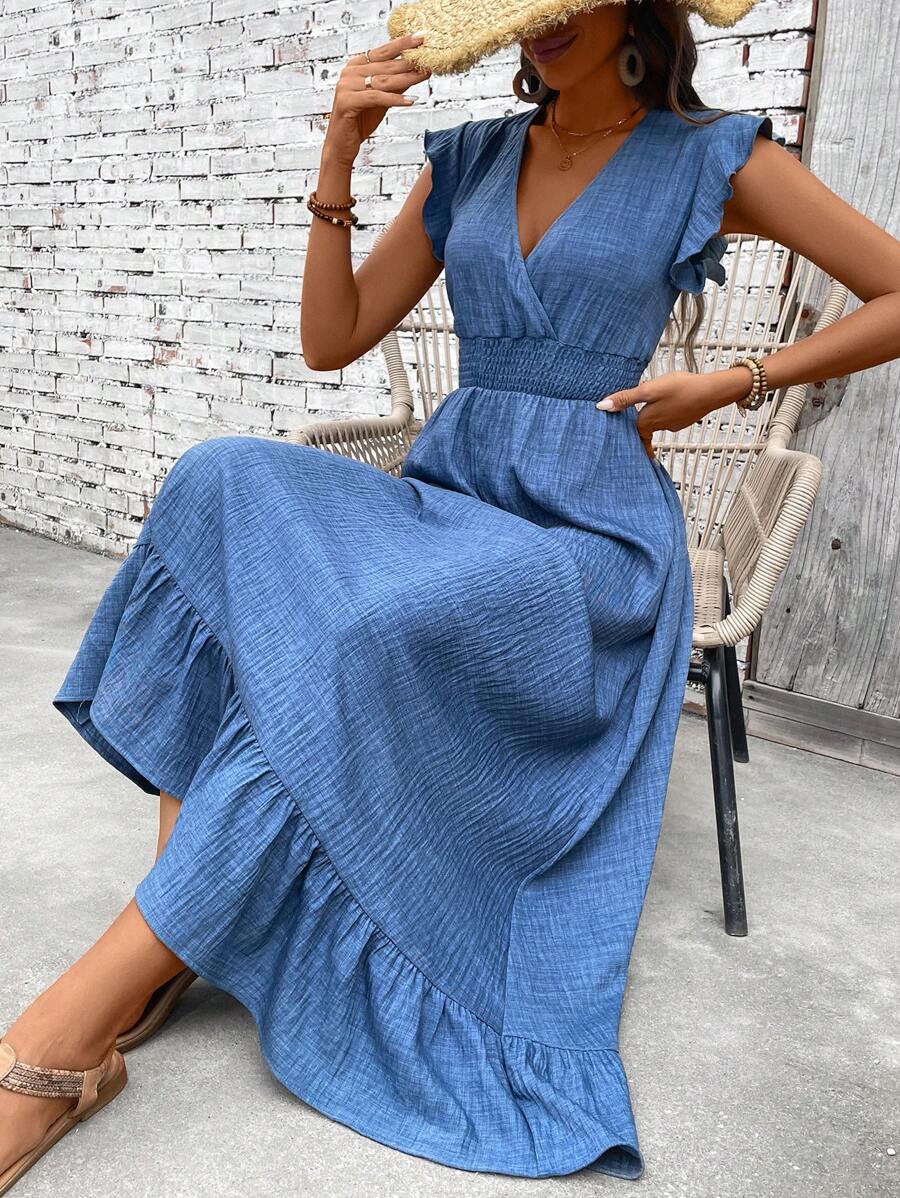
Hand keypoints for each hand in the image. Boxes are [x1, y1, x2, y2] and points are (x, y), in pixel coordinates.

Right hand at [322, 34, 430, 166]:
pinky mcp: (347, 102)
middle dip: (409, 62)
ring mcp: (346, 86)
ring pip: (383, 81)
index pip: (383, 51)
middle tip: (430, 57)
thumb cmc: (360, 121)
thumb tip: (415, 69)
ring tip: (425, 75)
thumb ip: (394, 83)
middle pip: (385, 66)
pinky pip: (376, 98)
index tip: (421, 37)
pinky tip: (410, 100)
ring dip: (407, 78)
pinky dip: (395, 99)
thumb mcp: (382, 99)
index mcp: (356, 66)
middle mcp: (350, 72)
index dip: (402, 44)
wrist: (342, 144)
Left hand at [596, 367, 753, 459]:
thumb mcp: (649, 390)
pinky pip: (672, 416)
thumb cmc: (680, 388)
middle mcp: (660, 426)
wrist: (712, 391)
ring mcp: (674, 424)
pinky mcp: (685, 418)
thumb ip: (626, 398)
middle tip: (634, 434)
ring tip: (653, 406)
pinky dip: (669, 411)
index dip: (624, 434)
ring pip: (659, 421)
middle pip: (644, 428)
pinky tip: (673, 400)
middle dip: (640, 430)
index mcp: (648, 421)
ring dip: (655, 416)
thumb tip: (601, 407)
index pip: (631, 430)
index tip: (620, 444)